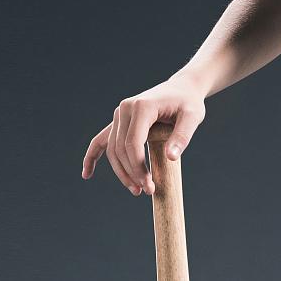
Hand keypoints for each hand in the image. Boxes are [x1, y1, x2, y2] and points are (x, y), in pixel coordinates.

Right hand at [81, 74, 207, 196]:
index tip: (149, 185)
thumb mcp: (192, 117)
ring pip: (112, 149)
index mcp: (142, 106)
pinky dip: (92, 156)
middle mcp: (125, 109)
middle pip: (120, 149)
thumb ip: (182, 136)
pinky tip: (87, 174)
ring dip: (120, 172)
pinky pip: (101, 140)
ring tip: (136, 190)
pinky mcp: (118, 121)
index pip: (132, 143)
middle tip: (147, 191)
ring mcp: (119, 115)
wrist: (181, 89)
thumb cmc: (188, 103)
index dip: (137, 167)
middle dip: (131, 173)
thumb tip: (171, 157)